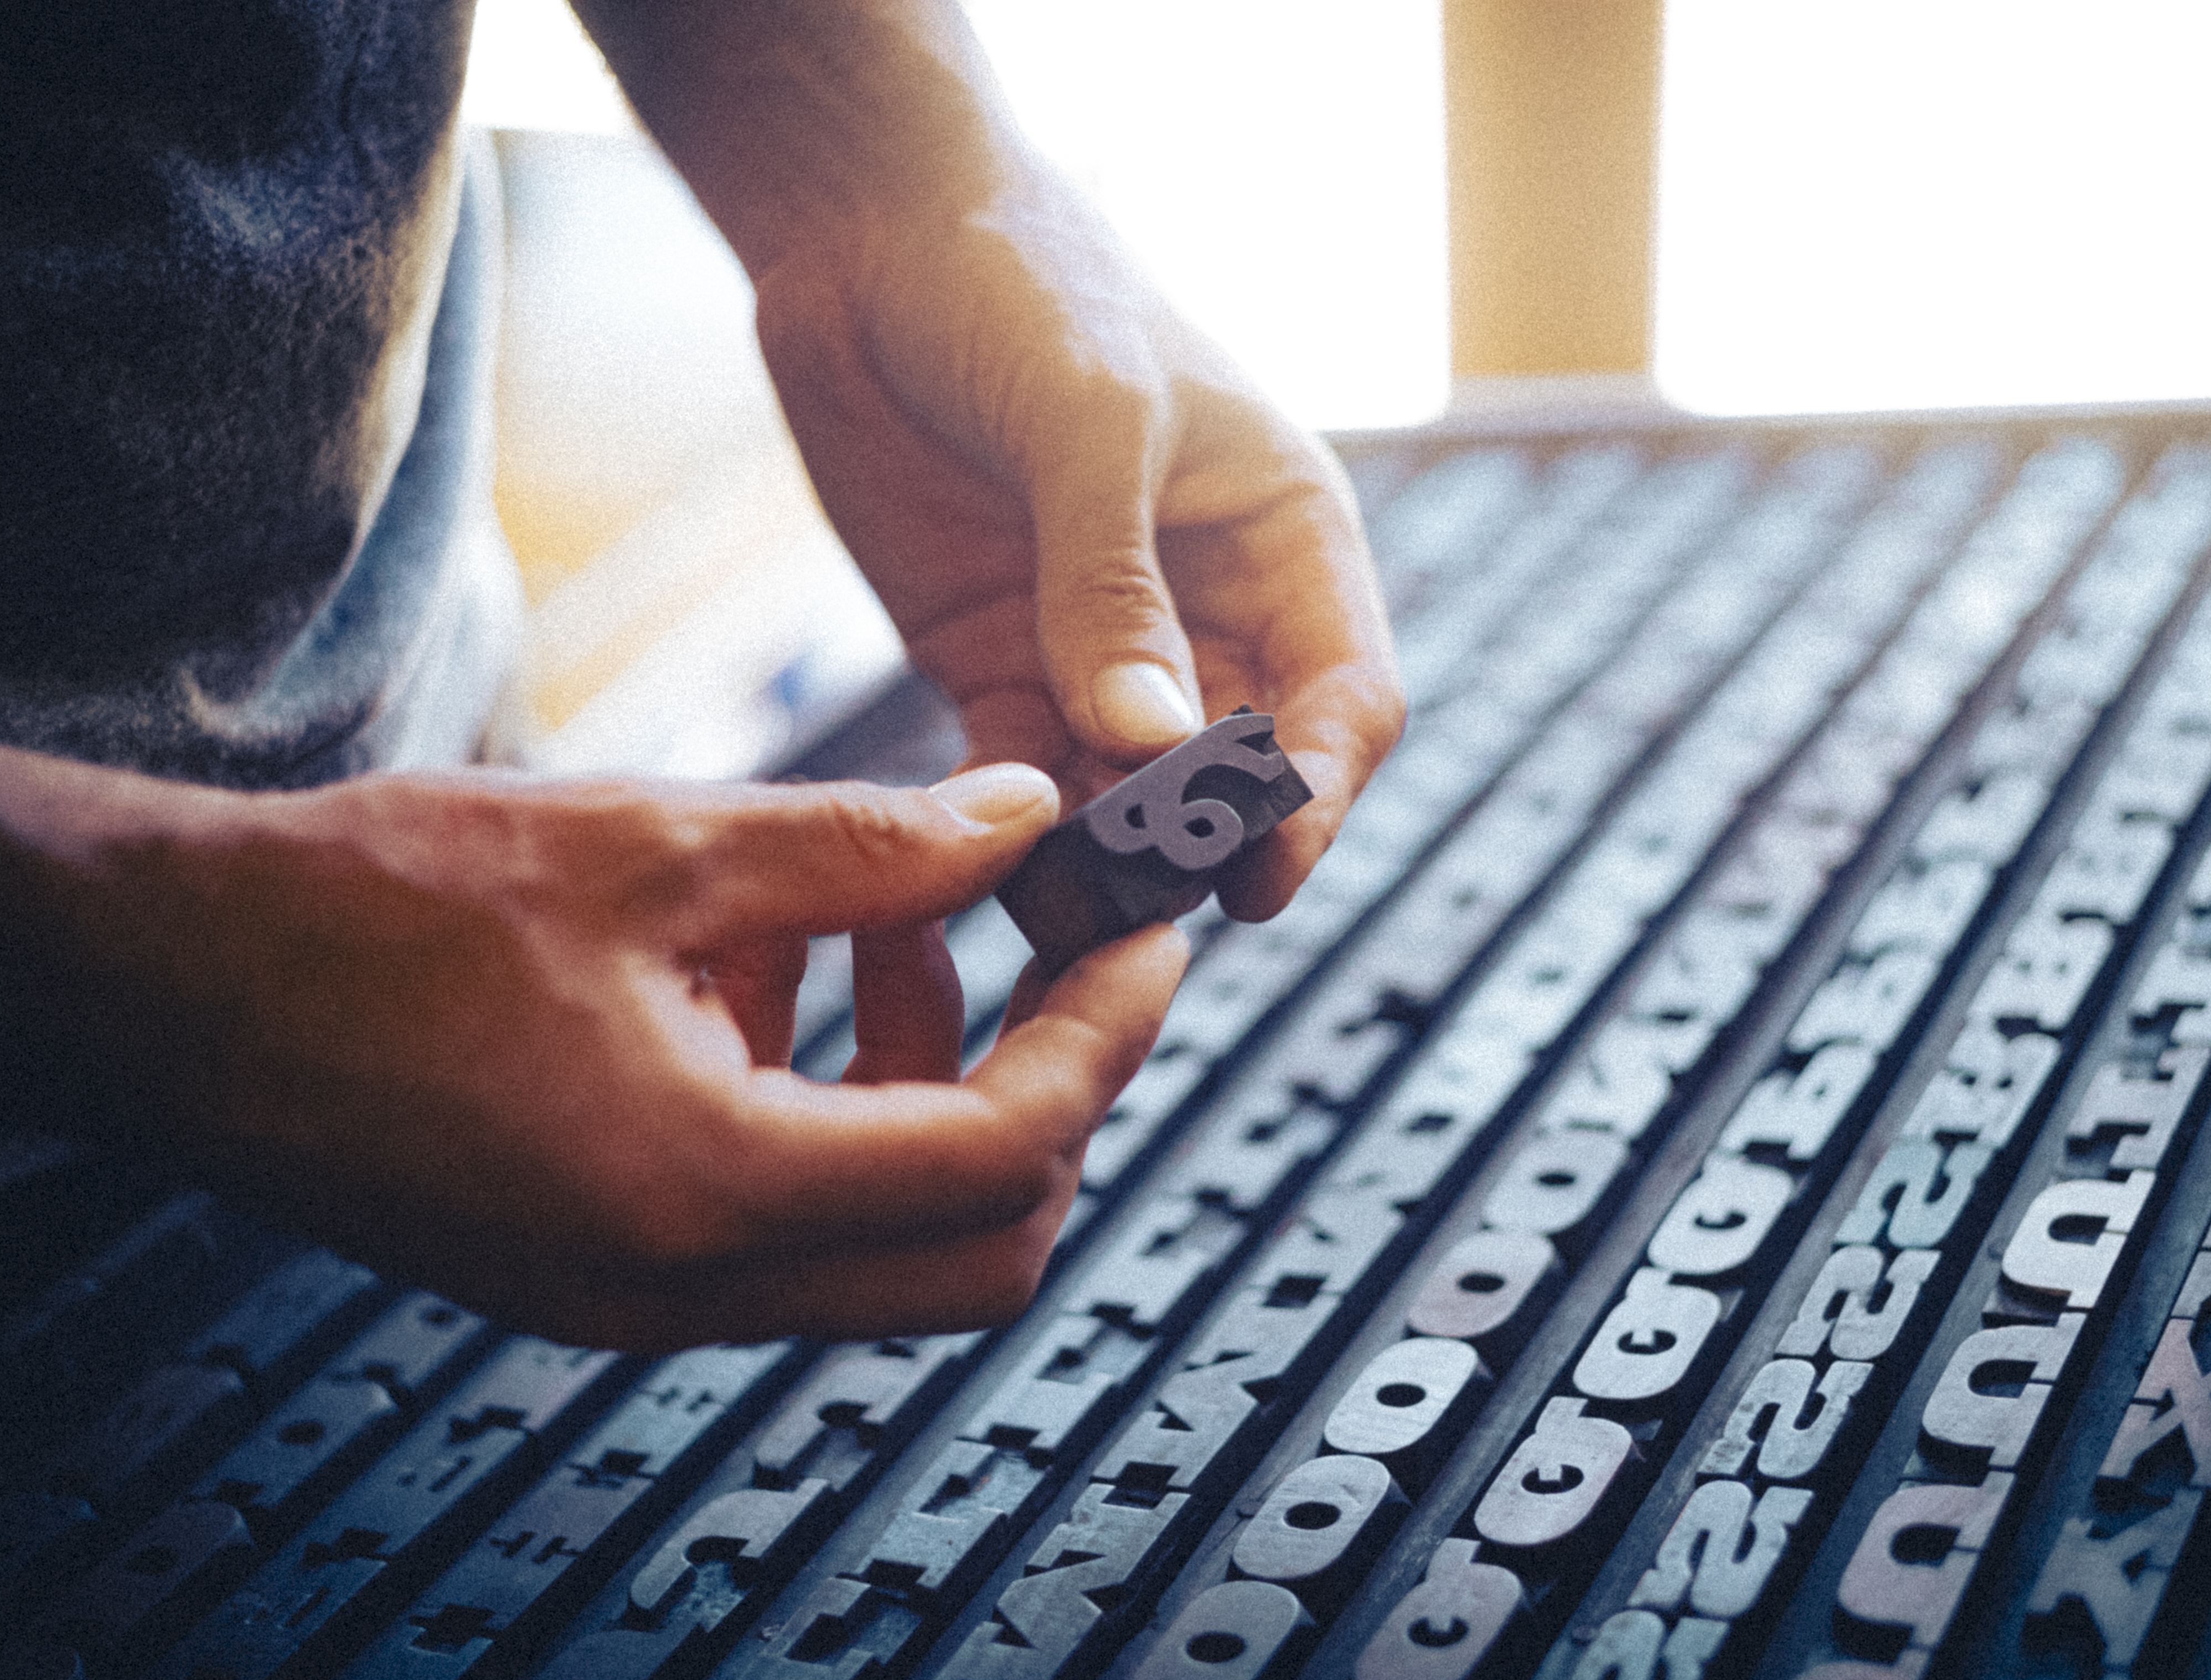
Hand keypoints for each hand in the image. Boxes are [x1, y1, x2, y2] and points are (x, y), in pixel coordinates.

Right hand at [79, 761, 1187, 1348]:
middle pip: (976, 1255)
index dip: (1106, 1040)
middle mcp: (680, 1286)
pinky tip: (773, 970)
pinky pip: (782, 1221)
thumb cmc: (370, 911)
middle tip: (1065, 963)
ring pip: (883, 1244)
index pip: (1002, 1157)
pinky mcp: (601, 1269)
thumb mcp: (653, 845)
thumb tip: (1022, 826)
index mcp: (702, 1191)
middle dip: (1050, 1102)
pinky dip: (829, 1106)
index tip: (1146, 939)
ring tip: (893, 932)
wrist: (164, 988)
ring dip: (932, 1094)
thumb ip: (867, 846)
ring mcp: (637, 1299)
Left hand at [577, 0, 1405, 920]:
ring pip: (1135, 795)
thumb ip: (1114, 585)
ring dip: (1110, 855)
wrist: (867, 239)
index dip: (1317, 792)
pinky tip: (991, 869)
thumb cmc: (1018, 285)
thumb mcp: (1087, 419)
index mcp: (1282, 537)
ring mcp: (1103, 646)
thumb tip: (1155, 747)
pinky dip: (1017, 831)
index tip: (1264, 871)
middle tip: (1150, 909)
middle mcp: (1209, 609)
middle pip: (1244, 769)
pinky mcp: (999, 666)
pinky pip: (1027, 778)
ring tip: (1067, 907)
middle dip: (1209, 845)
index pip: (1343, 696)